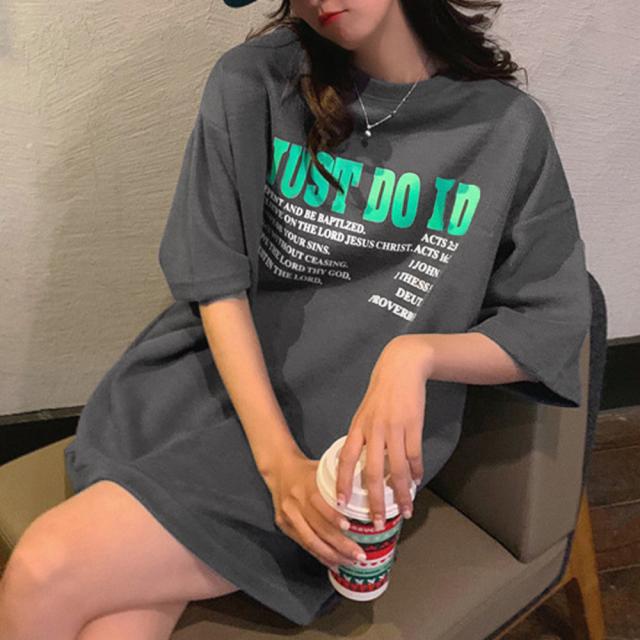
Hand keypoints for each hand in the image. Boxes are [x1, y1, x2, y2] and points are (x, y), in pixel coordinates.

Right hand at [262, 451, 366, 571]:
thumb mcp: (322, 468)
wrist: (279, 470)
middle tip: (359, 555)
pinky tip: (333, 563)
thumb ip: (341, 479)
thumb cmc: (307, 470)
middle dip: (340, 544)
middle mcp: (295, 502)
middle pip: (317, 527)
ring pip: (310, 540)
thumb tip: (369, 490)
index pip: (318, 502)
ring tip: (349, 562)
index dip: (333, 516)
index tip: (349, 527)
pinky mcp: (283, 526)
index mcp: (306, 484)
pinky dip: (320, 555)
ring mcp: (288, 516)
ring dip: (332, 555)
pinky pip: (304, 544)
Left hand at [336, 335, 428, 528]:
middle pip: (371, 472)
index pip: (344, 459)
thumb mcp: (364, 414)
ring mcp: (394, 429)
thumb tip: (357, 464)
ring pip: (396, 470)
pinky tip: (416, 483)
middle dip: (375, 500)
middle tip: (379, 521)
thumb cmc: (381, 393)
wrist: (401, 368)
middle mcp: (373, 430)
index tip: (340, 503)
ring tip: (406, 510)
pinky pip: (413, 456)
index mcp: (358, 428)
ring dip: (402, 493)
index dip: (341, 482)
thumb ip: (361, 437)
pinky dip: (415, 473)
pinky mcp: (413, 426)